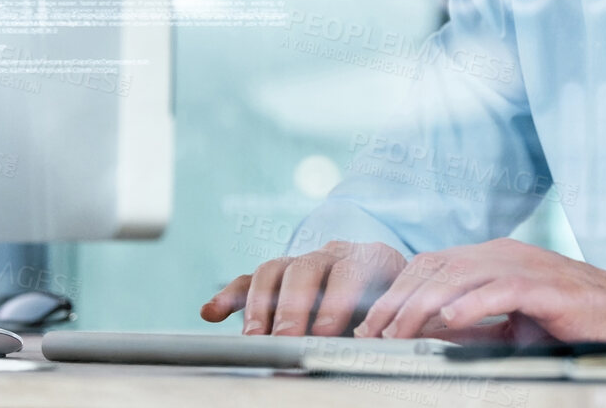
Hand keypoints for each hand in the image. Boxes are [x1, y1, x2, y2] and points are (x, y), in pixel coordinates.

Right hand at [200, 240, 405, 335]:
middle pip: (306, 267)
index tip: (326, 332)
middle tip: (287, 337)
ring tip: (254, 337)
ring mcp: (301, 262)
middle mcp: (331, 254)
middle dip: (294, 304)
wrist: (385, 285)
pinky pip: (249, 280)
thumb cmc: (390, 306)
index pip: (350, 270)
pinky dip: (229, 295)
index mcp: (367, 259)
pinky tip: (211, 313)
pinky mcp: (277, 277)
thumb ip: (383, 328)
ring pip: (274, 270)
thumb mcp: (395, 313)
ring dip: (261, 304)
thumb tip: (374, 352)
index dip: (337, 300)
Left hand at [352, 237, 605, 351]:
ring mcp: (526, 266)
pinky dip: (472, 303)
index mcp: (493, 257)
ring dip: (422, 305)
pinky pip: (502, 290)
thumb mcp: (512, 324)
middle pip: (435, 267)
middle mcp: (505, 253)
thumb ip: (472, 324)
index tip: (371, 324)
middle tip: (372, 332)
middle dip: (397, 300)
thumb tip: (424, 333)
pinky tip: (449, 319)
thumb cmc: (575, 322)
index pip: (430, 265)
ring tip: (397, 331)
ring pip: (459, 277)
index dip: (396, 292)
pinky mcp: (549, 287)